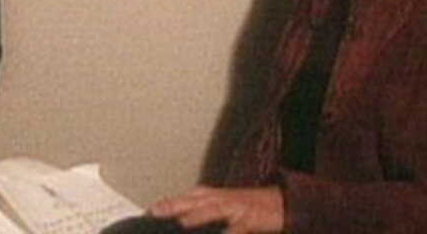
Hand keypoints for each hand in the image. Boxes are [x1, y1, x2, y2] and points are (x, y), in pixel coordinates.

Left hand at [149, 186, 284, 233]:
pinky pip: (237, 228)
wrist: (279, 204)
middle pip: (193, 201)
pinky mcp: (250, 219)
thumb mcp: (221, 207)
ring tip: (182, 221)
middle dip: (174, 206)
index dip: (165, 204)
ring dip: (197, 215)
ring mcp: (234, 208)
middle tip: (154, 212)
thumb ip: (200, 213)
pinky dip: (229, 232)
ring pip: (213, 209)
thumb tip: (180, 221)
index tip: (147, 213)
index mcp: (210, 196)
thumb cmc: (245, 207)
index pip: (183, 199)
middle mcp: (219, 199)